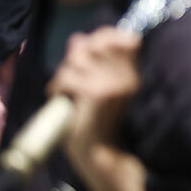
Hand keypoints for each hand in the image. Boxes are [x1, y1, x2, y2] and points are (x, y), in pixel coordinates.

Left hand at [46, 27, 142, 162]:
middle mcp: (128, 76)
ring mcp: (114, 83)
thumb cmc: (97, 121)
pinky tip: (61, 99)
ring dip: (64, 74)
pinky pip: (67, 76)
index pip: (121, 38)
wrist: (99, 153)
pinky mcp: (97, 93)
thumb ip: (91, 61)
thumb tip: (77, 38)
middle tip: (70, 76)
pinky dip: (57, 87)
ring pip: (77, 58)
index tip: (89, 47)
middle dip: (75, 56)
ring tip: (66, 91)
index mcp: (134, 74)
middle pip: (93, 44)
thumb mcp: (98, 86)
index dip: (102, 37)